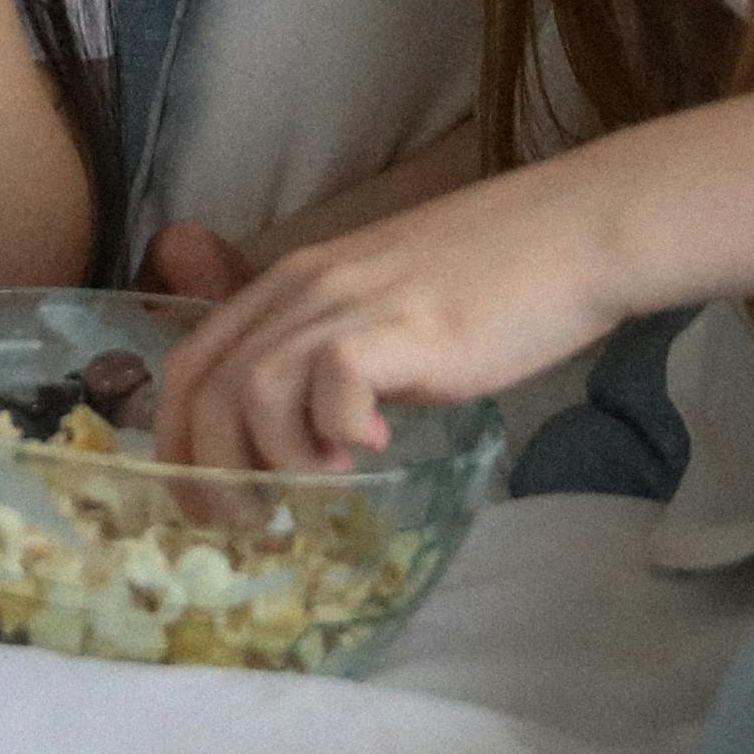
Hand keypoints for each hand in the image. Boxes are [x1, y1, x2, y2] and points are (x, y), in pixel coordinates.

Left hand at [155, 160, 627, 473]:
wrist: (575, 233)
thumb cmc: (489, 277)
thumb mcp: (380, 306)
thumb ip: (328, 350)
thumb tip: (296, 432)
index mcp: (291, 283)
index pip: (190, 364)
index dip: (178, 442)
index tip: (204, 500)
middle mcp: (306, 287)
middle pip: (205, 387)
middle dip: (211, 472)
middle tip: (252, 520)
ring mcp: (352, 303)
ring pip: (252, 390)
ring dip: (276, 457)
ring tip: (327, 478)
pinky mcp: (403, 327)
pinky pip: (330, 385)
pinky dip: (337, 430)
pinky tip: (378, 441)